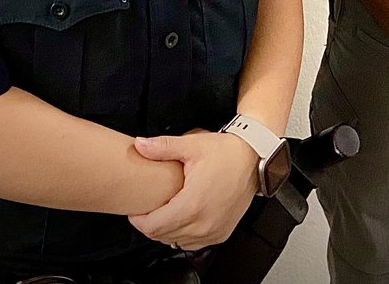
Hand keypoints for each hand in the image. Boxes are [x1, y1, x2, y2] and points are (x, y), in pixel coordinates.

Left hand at [127, 130, 258, 249]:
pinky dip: (183, 235)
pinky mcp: (221, 233)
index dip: (138, 220)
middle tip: (147, 209)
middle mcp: (203, 223)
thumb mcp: (191, 145)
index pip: (153, 226)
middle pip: (163, 236)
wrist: (253, 158)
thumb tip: (140, 145)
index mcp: (192, 205)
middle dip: (150, 224)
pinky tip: (183, 218)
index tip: (135, 211)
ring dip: (166, 231)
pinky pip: (194, 243)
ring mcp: (213, 231)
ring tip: (164, 211)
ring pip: (177, 242)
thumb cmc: (226, 152)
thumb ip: (162, 147)